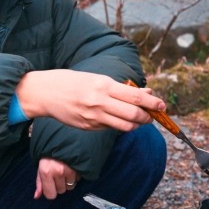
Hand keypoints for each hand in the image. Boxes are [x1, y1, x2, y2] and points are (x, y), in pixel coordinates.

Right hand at [15, 70, 164, 131]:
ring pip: (125, 126)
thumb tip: (145, 92)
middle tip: (152, 116)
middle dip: (148, 117)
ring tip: (139, 120)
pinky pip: (110, 129)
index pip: (135, 97)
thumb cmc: (73, 82)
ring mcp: (94, 116)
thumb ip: (121, 88)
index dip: (152, 103)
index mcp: (104, 85)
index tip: (162, 105)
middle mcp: (100, 101)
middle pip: (134, 114)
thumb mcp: (98, 79)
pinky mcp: (88, 127)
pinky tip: (117, 120)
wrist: (45, 92)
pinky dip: (119, 125)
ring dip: (136, 124)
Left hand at [35, 157, 79, 198]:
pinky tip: (71, 168)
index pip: (50, 195)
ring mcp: (70, 170)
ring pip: (70, 186)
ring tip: (65, 170)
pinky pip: (78, 179)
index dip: (51, 191)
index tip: (51, 185)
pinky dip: (75, 175)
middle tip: (58, 174)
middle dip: (60, 185)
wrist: (62, 140)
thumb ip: (39, 183)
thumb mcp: (40, 167)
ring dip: (68, 180)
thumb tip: (36, 196)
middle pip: (61, 191)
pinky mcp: (79, 167)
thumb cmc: (49, 155)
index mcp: (46, 172)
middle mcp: (58, 172)